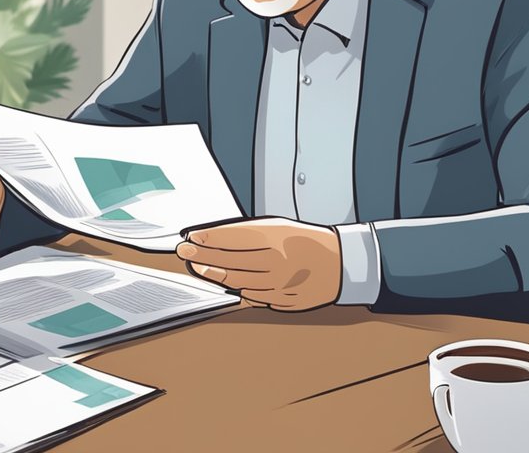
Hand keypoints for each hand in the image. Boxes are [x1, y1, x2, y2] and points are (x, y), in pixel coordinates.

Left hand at [175, 218, 340, 310]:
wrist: (342, 264)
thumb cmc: (307, 242)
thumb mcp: (279, 228)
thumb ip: (247, 234)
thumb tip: (213, 239)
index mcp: (277, 238)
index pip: (233, 238)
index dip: (208, 239)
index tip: (191, 238)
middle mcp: (278, 262)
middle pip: (231, 260)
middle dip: (204, 256)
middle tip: (185, 253)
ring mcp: (281, 284)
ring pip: (238, 281)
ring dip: (215, 275)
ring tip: (199, 267)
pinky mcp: (285, 301)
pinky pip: (254, 296)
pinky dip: (237, 289)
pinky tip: (225, 283)